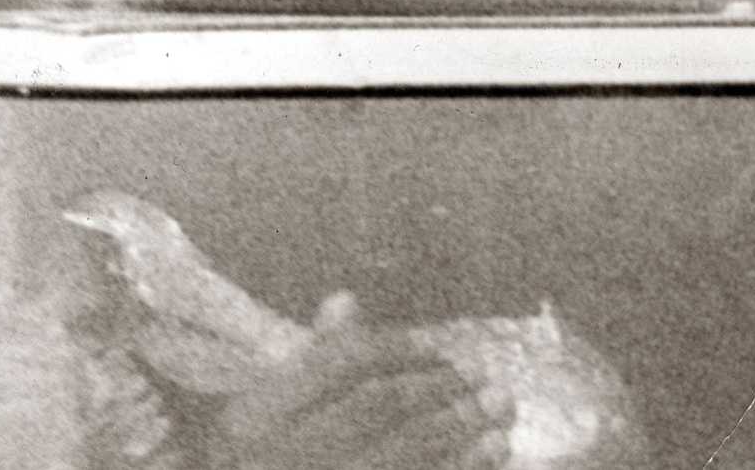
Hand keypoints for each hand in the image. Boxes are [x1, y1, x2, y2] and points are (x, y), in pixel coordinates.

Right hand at [210, 294, 514, 469]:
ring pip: (404, 452)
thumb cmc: (254, 456)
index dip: (393, 351)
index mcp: (263, 415)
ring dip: (461, 429)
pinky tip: (491, 452)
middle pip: (377, 408)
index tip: (437, 348)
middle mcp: (292, 450)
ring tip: (500, 409)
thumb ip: (307, 360)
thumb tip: (347, 300)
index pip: (338, 366)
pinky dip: (458, 467)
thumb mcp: (258, 408)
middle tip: (485, 377)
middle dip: (438, 389)